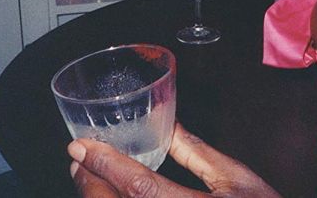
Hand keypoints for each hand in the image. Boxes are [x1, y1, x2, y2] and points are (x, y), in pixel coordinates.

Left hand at [69, 122, 279, 197]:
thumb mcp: (236, 179)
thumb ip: (196, 152)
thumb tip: (167, 126)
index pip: (139, 187)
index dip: (105, 165)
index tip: (80, 146)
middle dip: (90, 184)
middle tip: (79, 160)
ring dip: (97, 197)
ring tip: (90, 177)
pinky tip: (110, 195)